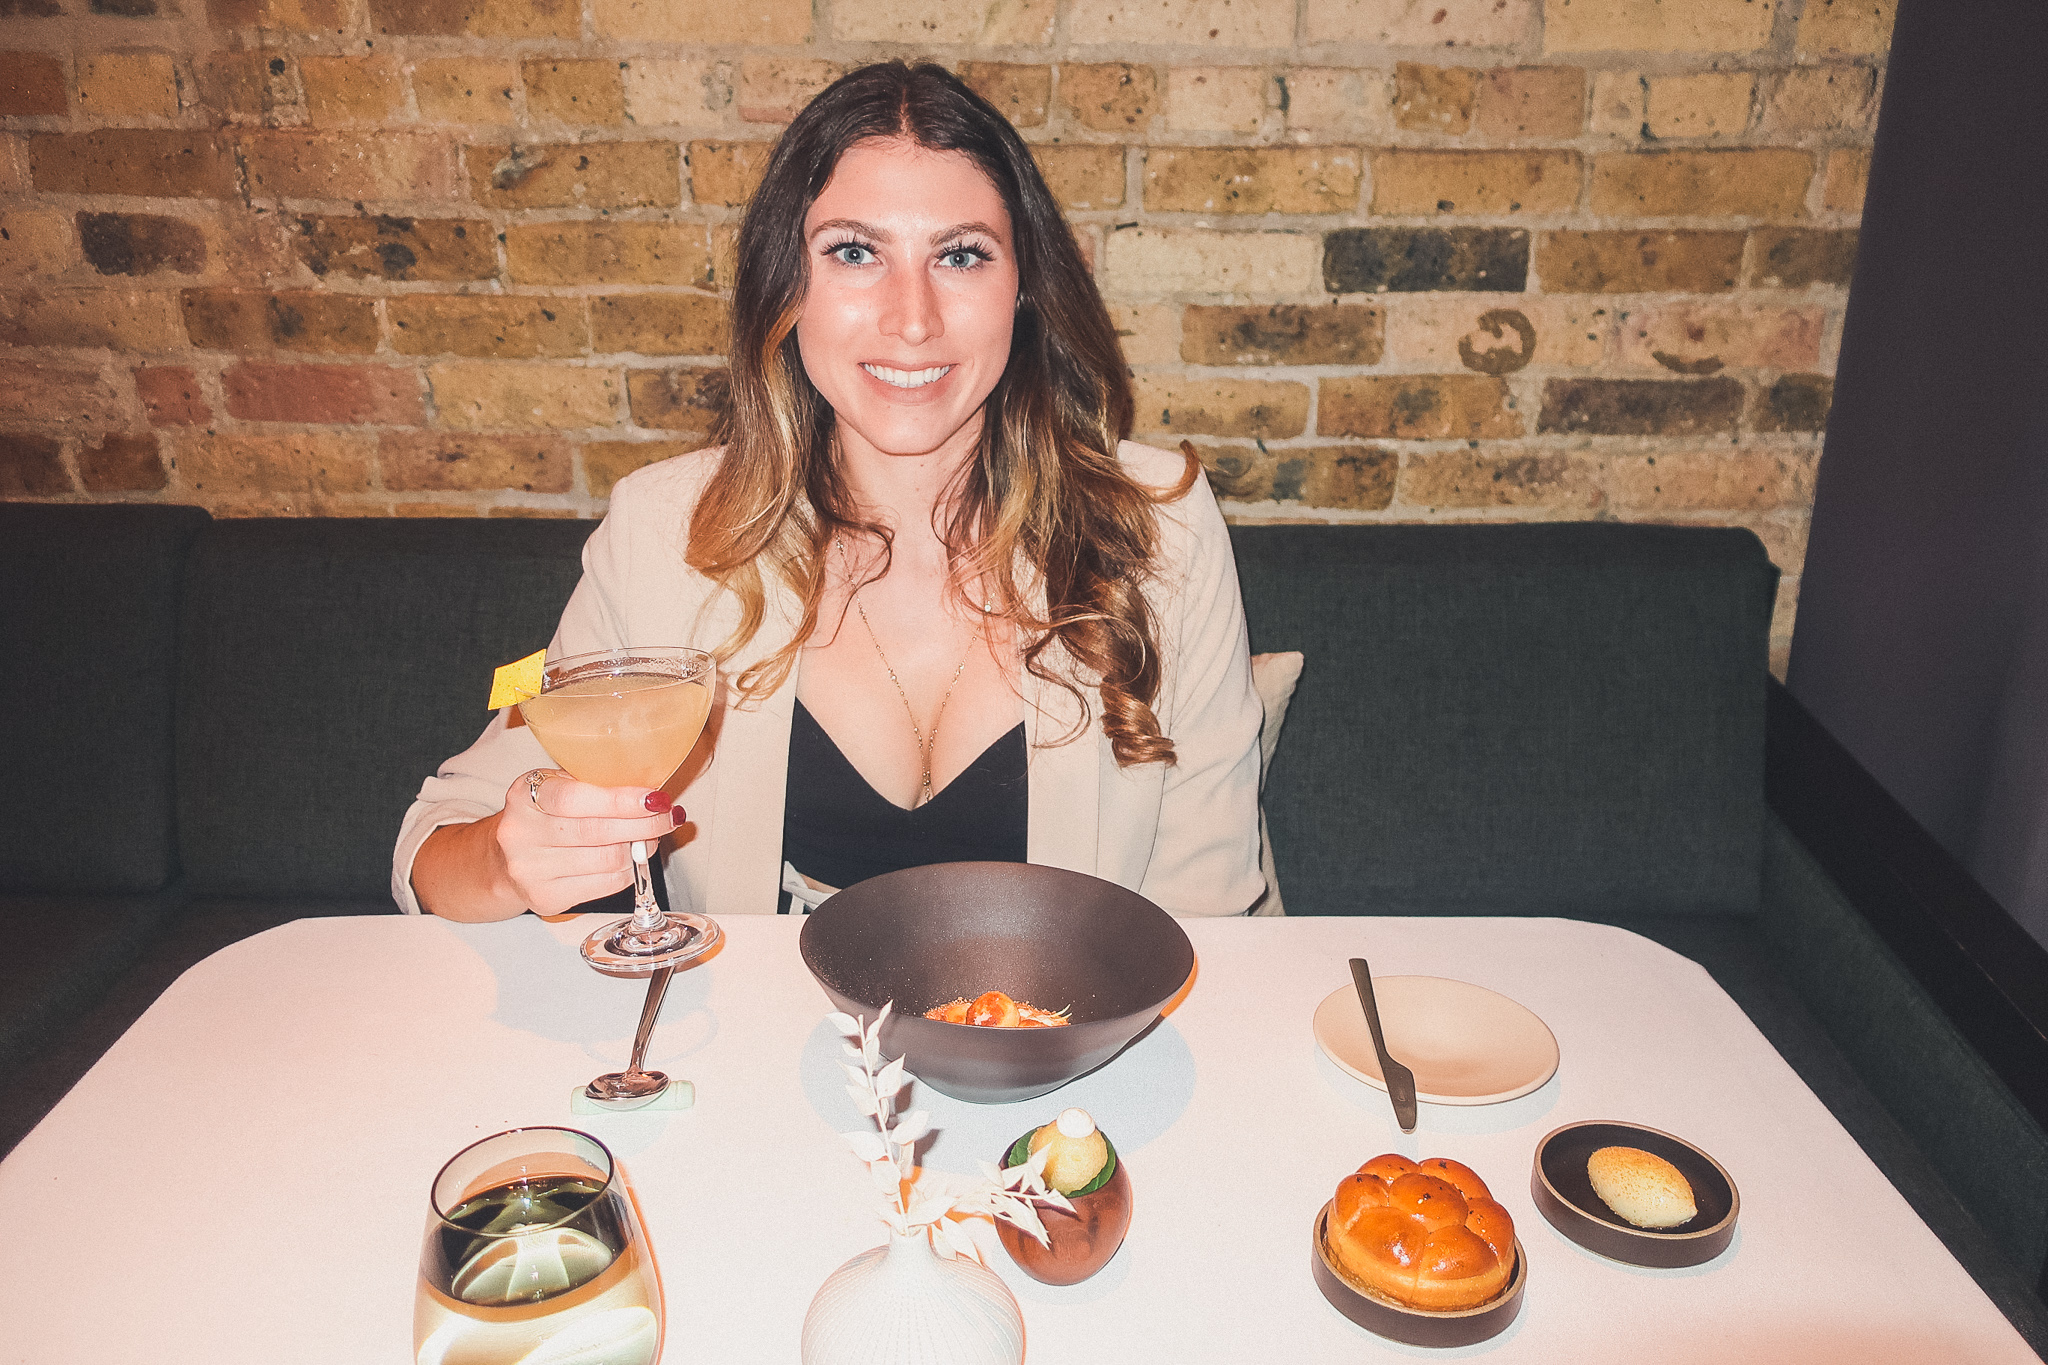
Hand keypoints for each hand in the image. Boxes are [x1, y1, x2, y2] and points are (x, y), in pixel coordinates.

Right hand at [494, 769, 684, 914]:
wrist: (505, 858)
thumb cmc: (545, 816)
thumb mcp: (560, 787)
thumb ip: (597, 785)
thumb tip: (652, 794)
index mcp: (524, 796)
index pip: (575, 799)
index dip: (620, 800)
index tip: (654, 799)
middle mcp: (520, 833)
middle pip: (596, 832)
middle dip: (643, 824)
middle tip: (666, 816)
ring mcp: (530, 870)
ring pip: (607, 861)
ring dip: (639, 849)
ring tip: (649, 837)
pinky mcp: (545, 897)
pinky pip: (605, 885)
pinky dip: (628, 871)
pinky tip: (631, 859)